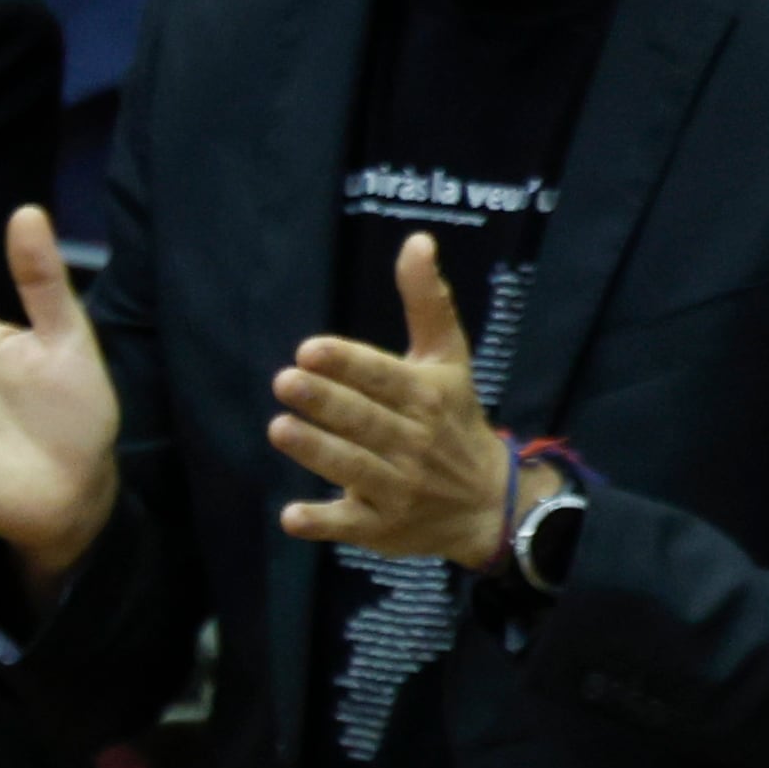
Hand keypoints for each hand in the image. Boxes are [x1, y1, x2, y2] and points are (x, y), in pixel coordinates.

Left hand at [273, 232, 514, 566]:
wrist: (488, 503)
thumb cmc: (455, 418)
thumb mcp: (449, 358)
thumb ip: (427, 301)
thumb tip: (417, 240)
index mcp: (427, 396)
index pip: (383, 377)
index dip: (348, 364)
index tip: (310, 350)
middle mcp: (414, 443)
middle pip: (364, 421)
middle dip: (325, 402)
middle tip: (285, 382)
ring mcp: (399, 489)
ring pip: (353, 468)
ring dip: (317, 451)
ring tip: (280, 428)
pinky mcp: (382, 528)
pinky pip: (349, 525)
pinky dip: (322, 522)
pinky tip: (292, 516)